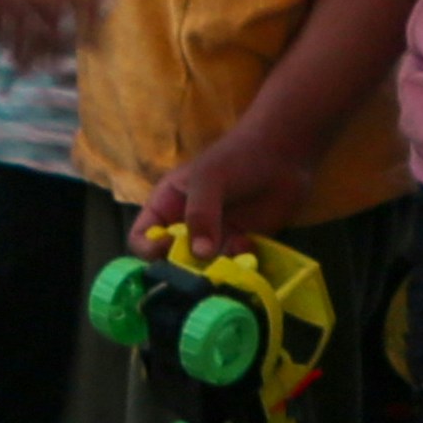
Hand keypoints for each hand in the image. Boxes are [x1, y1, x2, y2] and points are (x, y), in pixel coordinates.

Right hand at [142, 109, 318, 258]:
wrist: (282, 153)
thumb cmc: (236, 156)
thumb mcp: (209, 178)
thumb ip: (200, 214)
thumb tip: (200, 254)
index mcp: (167, 206)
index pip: (141, 238)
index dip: (149, 249)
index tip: (171, 248)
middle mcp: (186, 226)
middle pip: (171, 261)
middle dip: (185, 268)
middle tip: (205, 265)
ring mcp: (213, 237)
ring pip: (203, 269)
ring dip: (216, 269)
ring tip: (233, 251)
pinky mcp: (239, 245)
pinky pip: (231, 267)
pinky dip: (238, 265)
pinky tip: (250, 244)